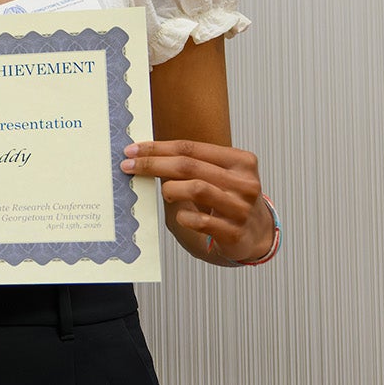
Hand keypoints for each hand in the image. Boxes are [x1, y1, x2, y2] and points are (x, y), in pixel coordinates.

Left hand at [121, 139, 273, 262]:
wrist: (254, 236)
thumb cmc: (227, 202)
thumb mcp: (215, 177)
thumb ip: (190, 166)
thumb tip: (144, 156)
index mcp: (240, 161)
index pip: (191, 148)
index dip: (157, 148)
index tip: (132, 150)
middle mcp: (245, 183)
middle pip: (189, 166)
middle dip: (153, 164)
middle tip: (129, 166)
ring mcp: (241, 208)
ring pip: (196, 188)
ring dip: (170, 189)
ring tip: (166, 193)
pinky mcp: (234, 232)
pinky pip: (199, 220)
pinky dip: (183, 216)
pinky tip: (182, 216)